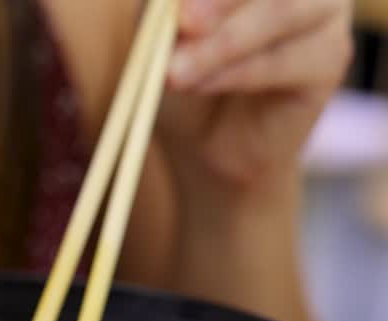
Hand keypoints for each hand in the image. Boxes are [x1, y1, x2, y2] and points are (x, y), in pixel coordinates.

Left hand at [158, 0, 351, 189]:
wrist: (203, 138)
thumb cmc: (180, 67)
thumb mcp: (158, 28)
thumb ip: (165, 4)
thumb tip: (171, 2)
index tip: (175, 3)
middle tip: (183, 22)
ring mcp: (324, 10)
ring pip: (282, 11)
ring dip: (224, 43)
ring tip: (174, 72)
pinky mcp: (331, 57)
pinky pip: (284, 61)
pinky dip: (236, 73)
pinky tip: (198, 85)